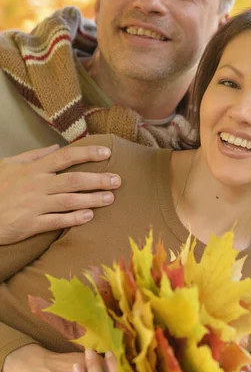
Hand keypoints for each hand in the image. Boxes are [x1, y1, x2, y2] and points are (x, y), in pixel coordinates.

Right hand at [0, 144, 120, 243]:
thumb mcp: (9, 165)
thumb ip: (34, 155)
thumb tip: (56, 147)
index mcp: (33, 169)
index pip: (65, 157)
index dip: (87, 154)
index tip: (106, 153)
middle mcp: (37, 185)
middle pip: (74, 180)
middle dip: (98, 179)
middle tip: (118, 180)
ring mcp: (35, 205)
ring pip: (70, 201)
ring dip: (92, 199)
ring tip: (110, 198)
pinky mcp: (31, 224)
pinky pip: (57, 221)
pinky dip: (74, 219)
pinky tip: (90, 217)